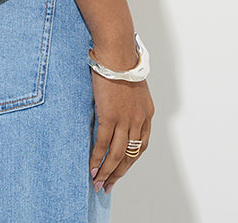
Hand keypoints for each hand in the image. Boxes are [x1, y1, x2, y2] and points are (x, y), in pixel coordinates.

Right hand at [89, 66, 153, 194]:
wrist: (117, 52)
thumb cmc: (121, 62)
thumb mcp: (132, 85)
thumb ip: (129, 101)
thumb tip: (118, 108)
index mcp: (146, 113)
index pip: (140, 146)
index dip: (130, 160)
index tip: (120, 169)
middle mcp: (138, 120)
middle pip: (130, 155)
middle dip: (118, 173)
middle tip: (108, 185)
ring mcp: (125, 120)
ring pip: (117, 155)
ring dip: (107, 172)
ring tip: (98, 183)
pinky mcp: (109, 116)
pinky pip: (103, 145)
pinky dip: (97, 159)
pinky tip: (91, 168)